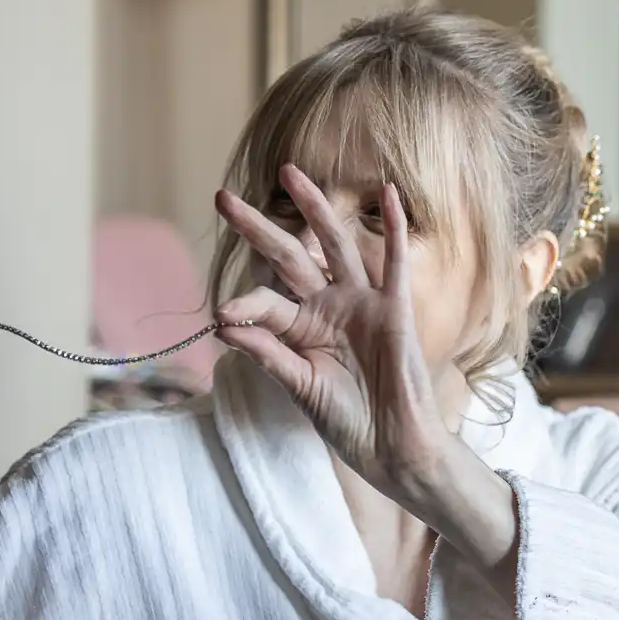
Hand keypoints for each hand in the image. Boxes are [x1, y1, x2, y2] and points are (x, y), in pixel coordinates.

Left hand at [212, 166, 455, 504]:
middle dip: (257, 228)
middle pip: (289, 257)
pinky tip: (387, 193)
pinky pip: (395, 261)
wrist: (392, 445)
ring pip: (335, 246)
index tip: (223, 315)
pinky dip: (395, 228)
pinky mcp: (394, 309)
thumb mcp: (299, 388)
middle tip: (223, 198)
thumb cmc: (347, 421)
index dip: (245, 302)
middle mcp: (328, 308)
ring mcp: (361, 304)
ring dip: (315, 209)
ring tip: (289, 174)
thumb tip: (224, 325)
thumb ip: (267, 354)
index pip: (266, 301)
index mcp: (300, 329)